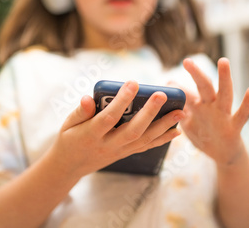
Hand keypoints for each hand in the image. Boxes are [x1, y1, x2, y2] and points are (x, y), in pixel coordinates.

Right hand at [48, 81, 183, 178]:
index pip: (108, 117)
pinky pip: (146, 147)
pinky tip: (177, 130)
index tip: (133, 82)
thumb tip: (88, 98)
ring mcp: (119, 151)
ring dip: (164, 126)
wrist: (70, 165)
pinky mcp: (125, 153)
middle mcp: (108, 144)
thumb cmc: (69, 138)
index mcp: (91, 134)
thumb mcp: (68, 124)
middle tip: (162, 94)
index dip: (121, 100)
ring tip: (180, 112)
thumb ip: (80, 111)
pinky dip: (162, 139)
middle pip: (132, 130)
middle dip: (150, 112)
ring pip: (144, 140)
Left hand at [174, 58, 248, 166]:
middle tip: (186, 61)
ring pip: (224, 94)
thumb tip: (167, 98)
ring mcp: (223, 115)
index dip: (177, 88)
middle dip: (196, 74)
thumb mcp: (189, 124)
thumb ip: (180, 110)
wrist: (223, 155)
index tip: (168, 82)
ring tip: (223, 60)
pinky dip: (248, 103)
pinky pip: (242, 114)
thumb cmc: (205, 135)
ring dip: (224, 78)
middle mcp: (211, 106)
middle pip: (204, 86)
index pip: (187, 93)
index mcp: (199, 106)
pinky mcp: (234, 127)